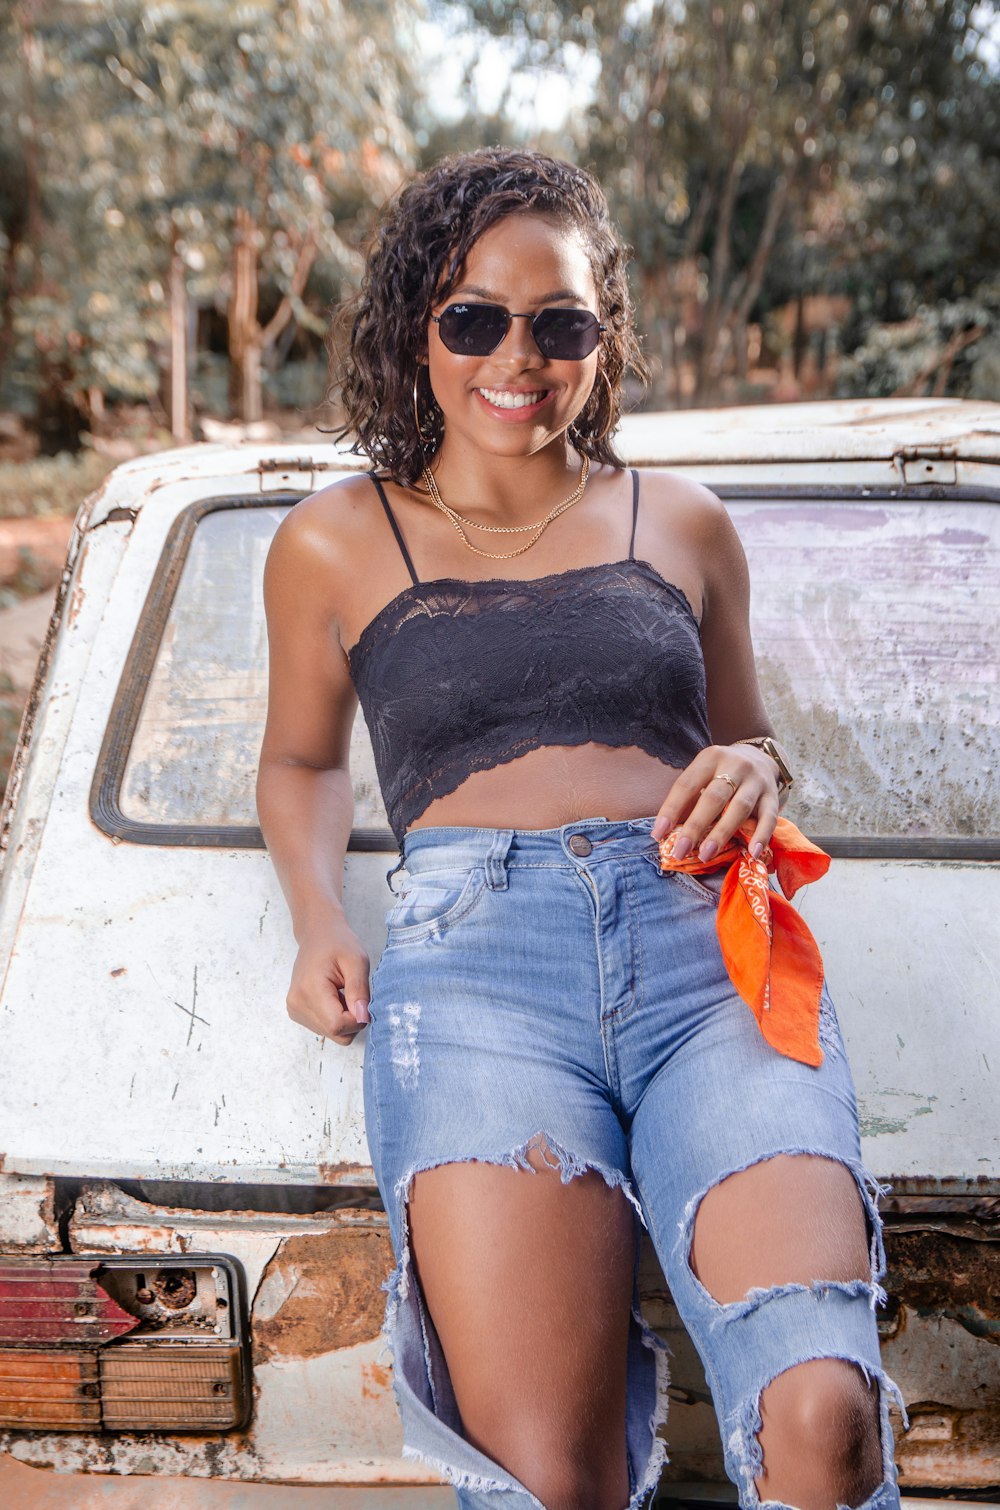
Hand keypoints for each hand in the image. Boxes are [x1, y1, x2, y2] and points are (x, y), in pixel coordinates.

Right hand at [286, 916, 370, 1046]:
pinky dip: (334, 1016)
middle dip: (352, 1020)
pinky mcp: (296, 1012)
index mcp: (310, 990)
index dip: (357, 1019)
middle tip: (354, 995)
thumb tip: (362, 1018)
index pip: (337, 1025)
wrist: (317, 935)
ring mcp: (295, 1009)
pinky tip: (334, 997)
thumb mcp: (357, 961)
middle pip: (335, 1033)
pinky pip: (324, 1028)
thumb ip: (359, 990)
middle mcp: (297, 1004)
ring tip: (342, 992)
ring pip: (331, 1033)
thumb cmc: (338, 943)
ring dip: (344, 1018)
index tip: (363, 1001)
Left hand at [651, 743, 781, 861]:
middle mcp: (735, 766)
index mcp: (710, 758)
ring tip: (706, 854)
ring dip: (722, 833)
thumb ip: (690, 798)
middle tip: (680, 850)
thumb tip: (666, 832)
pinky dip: (761, 835)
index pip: (687, 784)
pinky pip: (769, 817)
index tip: (658, 834)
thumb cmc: (721, 773)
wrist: (759, 757)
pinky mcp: (773, 795)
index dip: (671, 809)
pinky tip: (752, 852)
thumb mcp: (703, 774)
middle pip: (714, 797)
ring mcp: (756, 781)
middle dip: (695, 825)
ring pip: (740, 807)